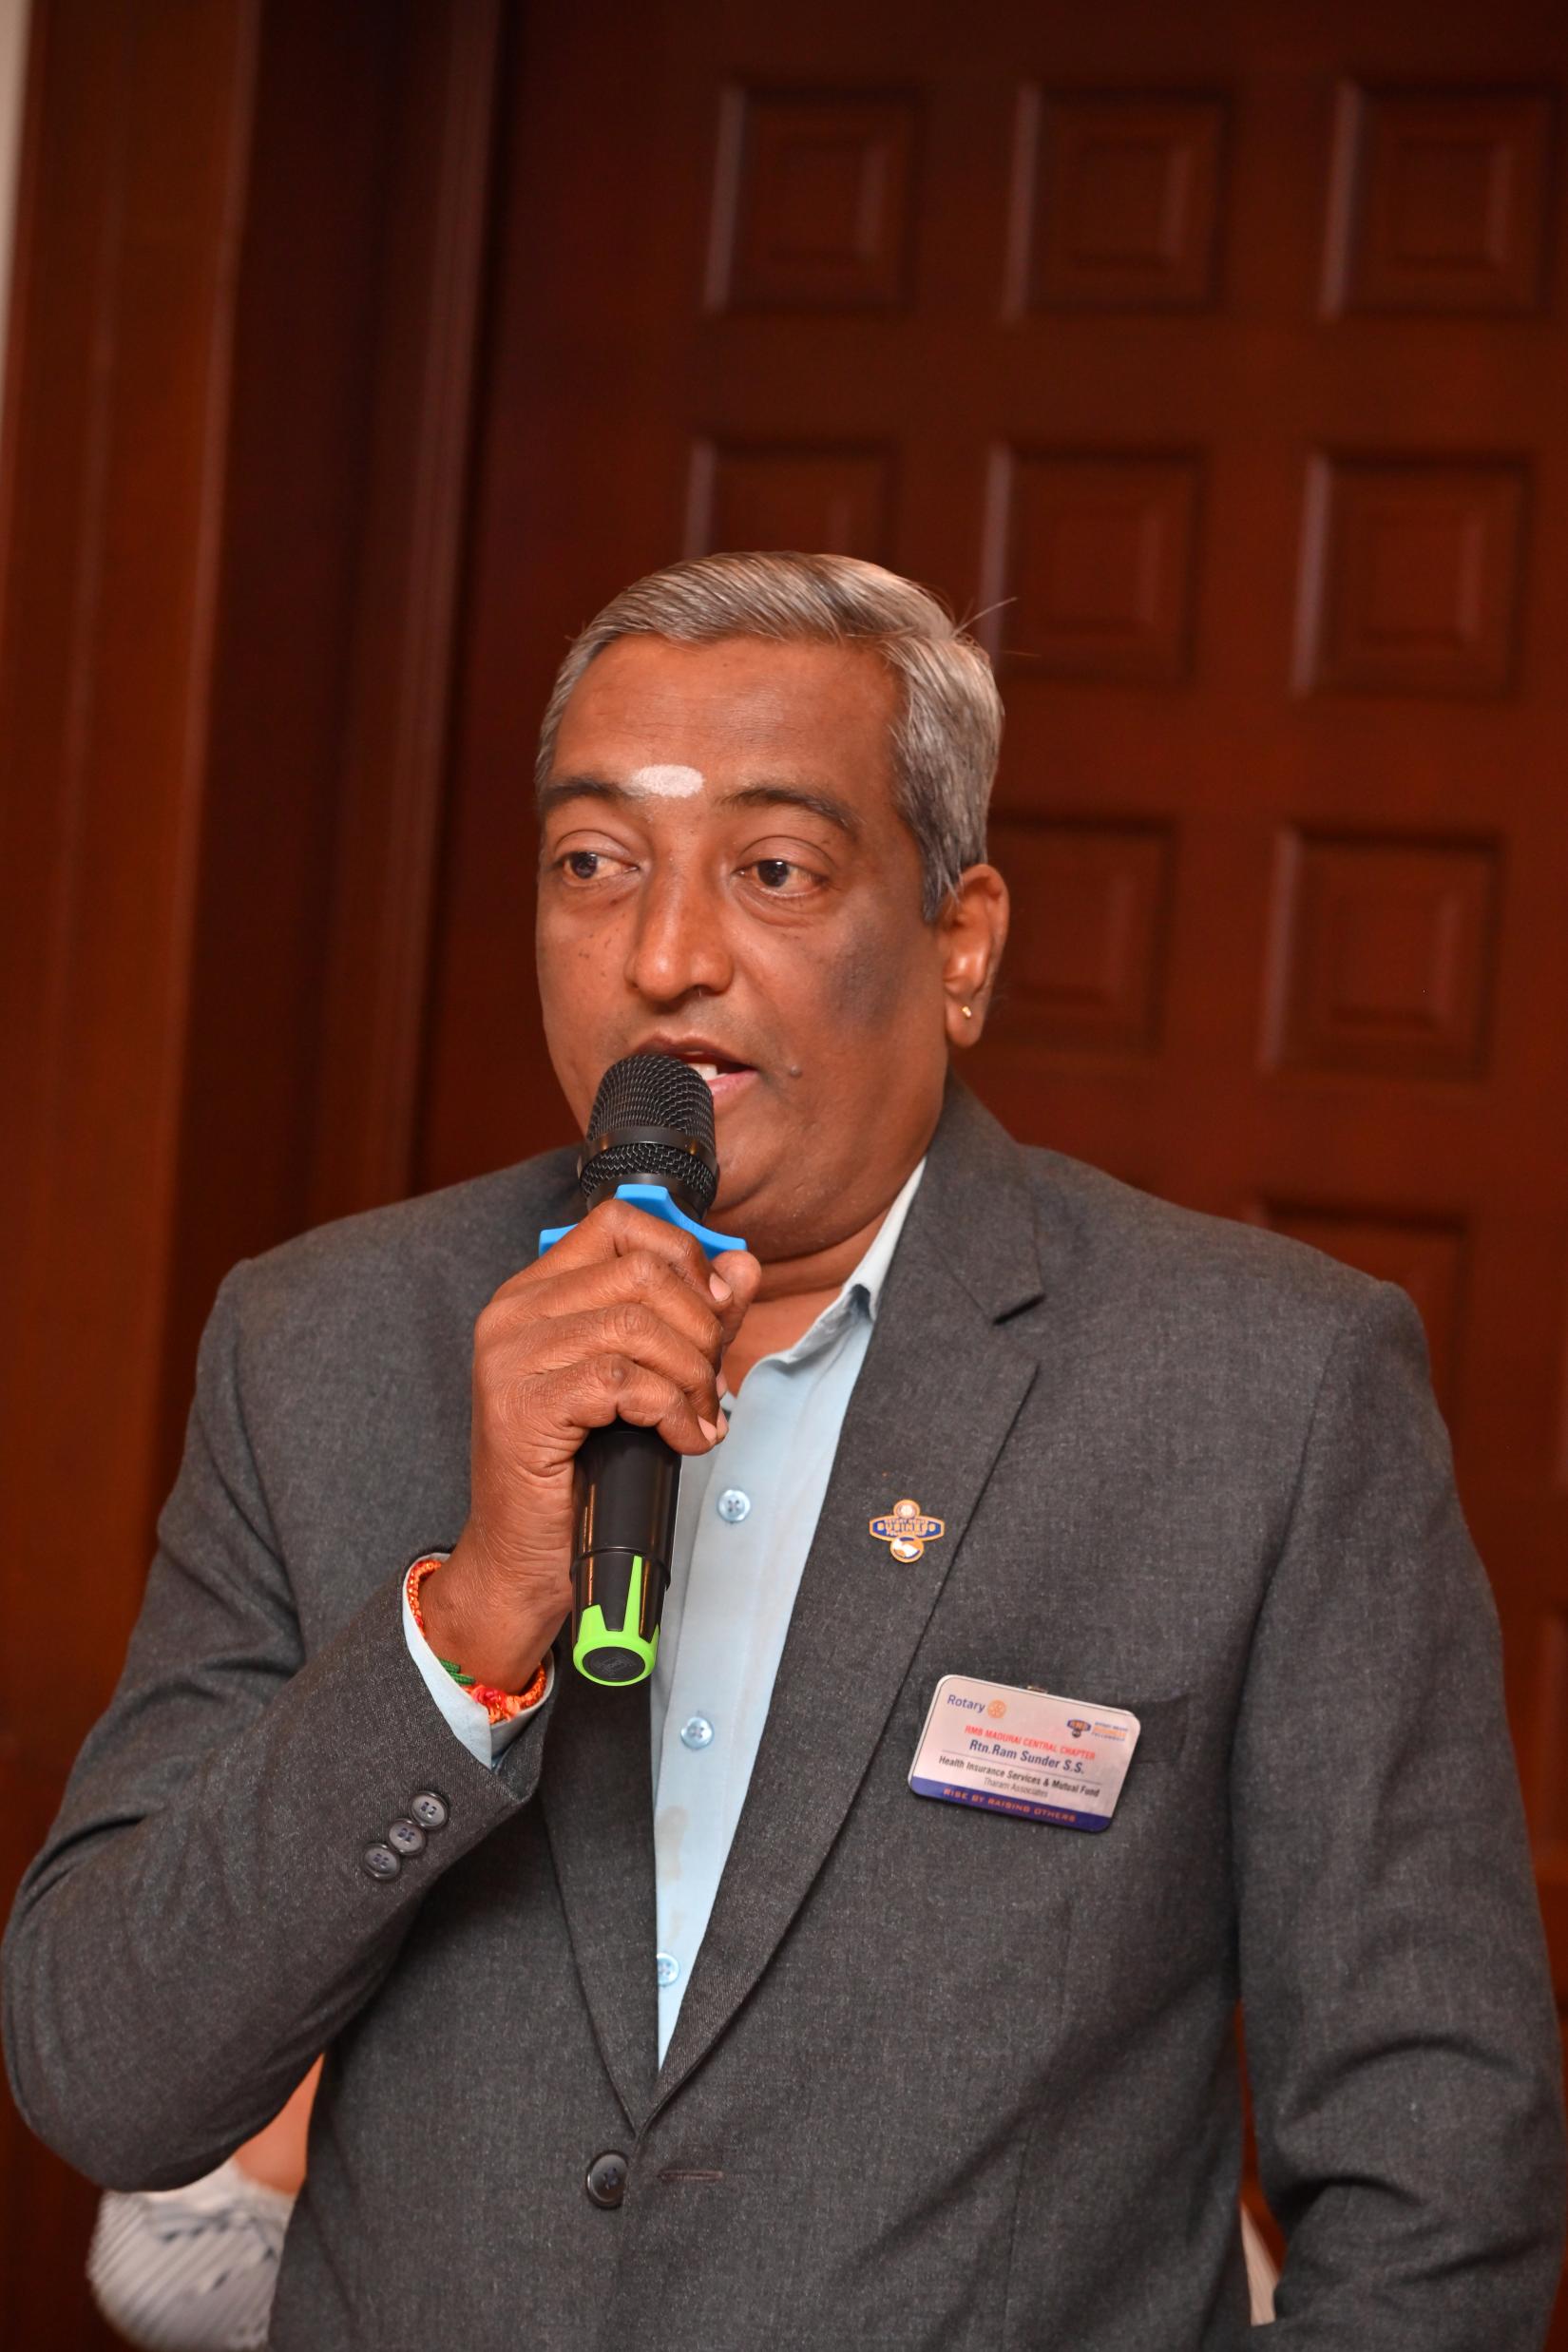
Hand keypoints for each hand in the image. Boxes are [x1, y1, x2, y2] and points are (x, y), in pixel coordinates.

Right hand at [421, 1201, 759, 1690]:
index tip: (712, 1309)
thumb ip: (692, 1317)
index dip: (682, 1256)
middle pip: (642, 1272)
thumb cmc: (580, 1470)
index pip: (617, 1222)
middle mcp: (513, 1313)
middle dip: (701, 1328)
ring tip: (700, 1416)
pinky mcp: (526, 1407)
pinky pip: (625, 1382)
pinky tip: (682, 1441)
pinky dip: (672, 1412)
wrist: (525, 1560)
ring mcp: (511, 1358)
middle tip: (711, 1383)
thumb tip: (742, 1267)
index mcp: (535, 1293)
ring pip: (639, 1325)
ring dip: (692, 1376)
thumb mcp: (644, 1379)